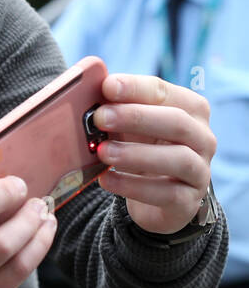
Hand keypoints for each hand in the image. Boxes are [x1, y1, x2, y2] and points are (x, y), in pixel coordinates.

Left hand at [89, 74, 215, 234]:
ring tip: (102, 152)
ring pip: (178, 158)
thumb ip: (114, 110)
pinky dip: (133, 186)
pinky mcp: (189, 201)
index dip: (136, 88)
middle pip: (177, 122)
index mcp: (189, 110)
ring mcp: (200, 170)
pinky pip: (166, 193)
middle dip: (135, 117)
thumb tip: (85, 96)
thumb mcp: (128, 127)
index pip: (165, 92)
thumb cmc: (140, 149)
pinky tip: (106, 179)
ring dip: (136, 153)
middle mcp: (202, 137)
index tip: (107, 86)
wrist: (155, 197)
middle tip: (100, 117)